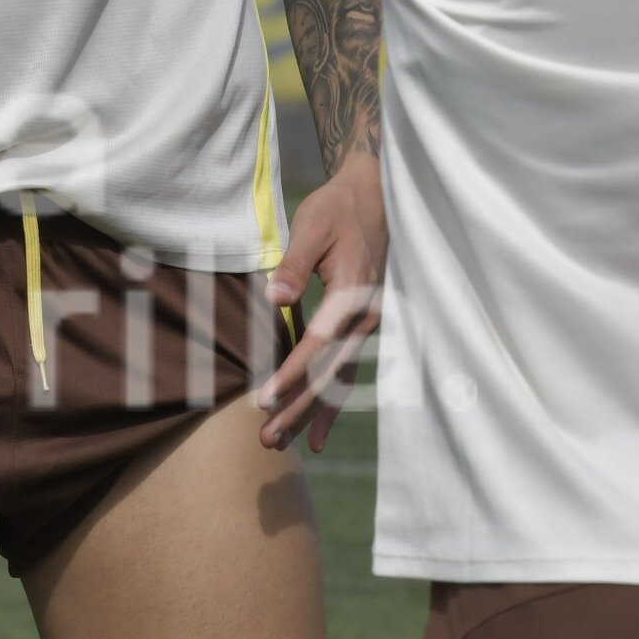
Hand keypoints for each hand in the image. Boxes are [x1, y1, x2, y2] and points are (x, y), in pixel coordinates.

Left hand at [253, 148, 386, 453]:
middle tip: (266, 440)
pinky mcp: (362, 326)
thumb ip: (293, 265)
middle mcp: (366, 317)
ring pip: (338, 380)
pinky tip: (316, 433)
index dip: (290, 375)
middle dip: (298, 410)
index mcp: (353, 294)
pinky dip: (330, 402)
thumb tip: (273, 297)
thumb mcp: (312, 226)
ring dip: (310, 414)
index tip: (263, 400)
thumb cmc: (337, 207)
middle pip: (329, 374)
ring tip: (280, 443)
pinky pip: (345, 371)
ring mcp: (368, 324)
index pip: (317, 345)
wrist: (374, 195)